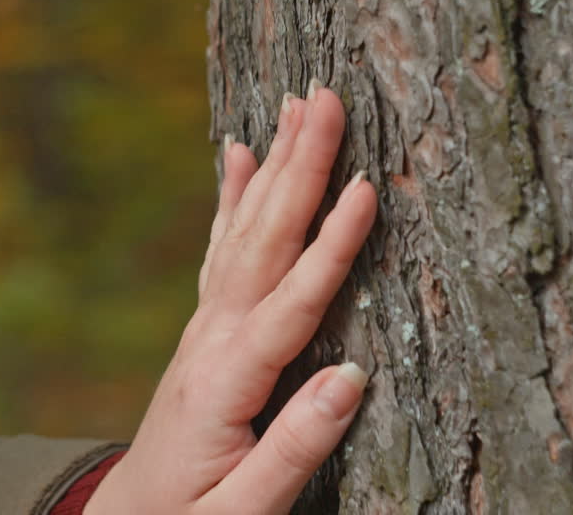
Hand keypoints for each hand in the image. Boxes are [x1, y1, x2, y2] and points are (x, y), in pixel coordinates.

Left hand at [86, 82, 377, 513]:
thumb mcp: (244, 511)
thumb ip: (296, 447)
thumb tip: (352, 376)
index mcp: (228, 381)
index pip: (293, 302)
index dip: (333, 245)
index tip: (368, 186)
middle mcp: (212, 339)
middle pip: (264, 240)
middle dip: (301, 167)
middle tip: (327, 100)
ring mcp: (204, 327)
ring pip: (246, 231)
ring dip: (275, 165)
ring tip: (297, 105)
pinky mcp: (205, 328)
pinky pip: (221, 248)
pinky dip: (232, 198)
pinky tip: (239, 153)